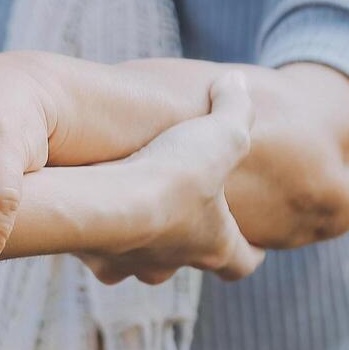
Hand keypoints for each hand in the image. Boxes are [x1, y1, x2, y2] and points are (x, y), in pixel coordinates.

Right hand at [78, 73, 264, 285]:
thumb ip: (235, 107)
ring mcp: (132, 266)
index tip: (254, 245)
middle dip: (182, 241)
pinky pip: (99, 253)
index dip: (250, 250)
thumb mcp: (220, 133)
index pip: (241, 262)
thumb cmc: (173, 174)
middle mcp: (173, 264)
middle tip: (179, 215)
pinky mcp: (97, 260)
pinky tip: (94, 207)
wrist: (108, 201)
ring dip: (137, 239)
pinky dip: (100, 234)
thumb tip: (237, 83)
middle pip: (183, 262)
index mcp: (213, 245)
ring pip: (138, 261)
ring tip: (129, 211)